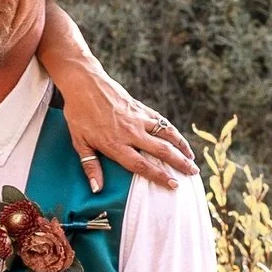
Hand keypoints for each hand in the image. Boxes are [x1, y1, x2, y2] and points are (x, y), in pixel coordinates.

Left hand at [61, 74, 195, 193]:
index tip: (173, 184)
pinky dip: (172, 131)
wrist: (84, 83)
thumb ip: (90, 166)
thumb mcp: (79, 142)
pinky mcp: (141, 108)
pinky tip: (179, 139)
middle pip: (161, 151)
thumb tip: (96, 188)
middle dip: (179, 163)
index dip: (159, 176)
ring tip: (192, 158)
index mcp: (115, 144)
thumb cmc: (79, 114)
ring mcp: (138, 118)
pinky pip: (161, 121)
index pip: (142, 165)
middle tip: (193, 173)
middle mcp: (131, 132)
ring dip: (182, 146)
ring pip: (167, 134)